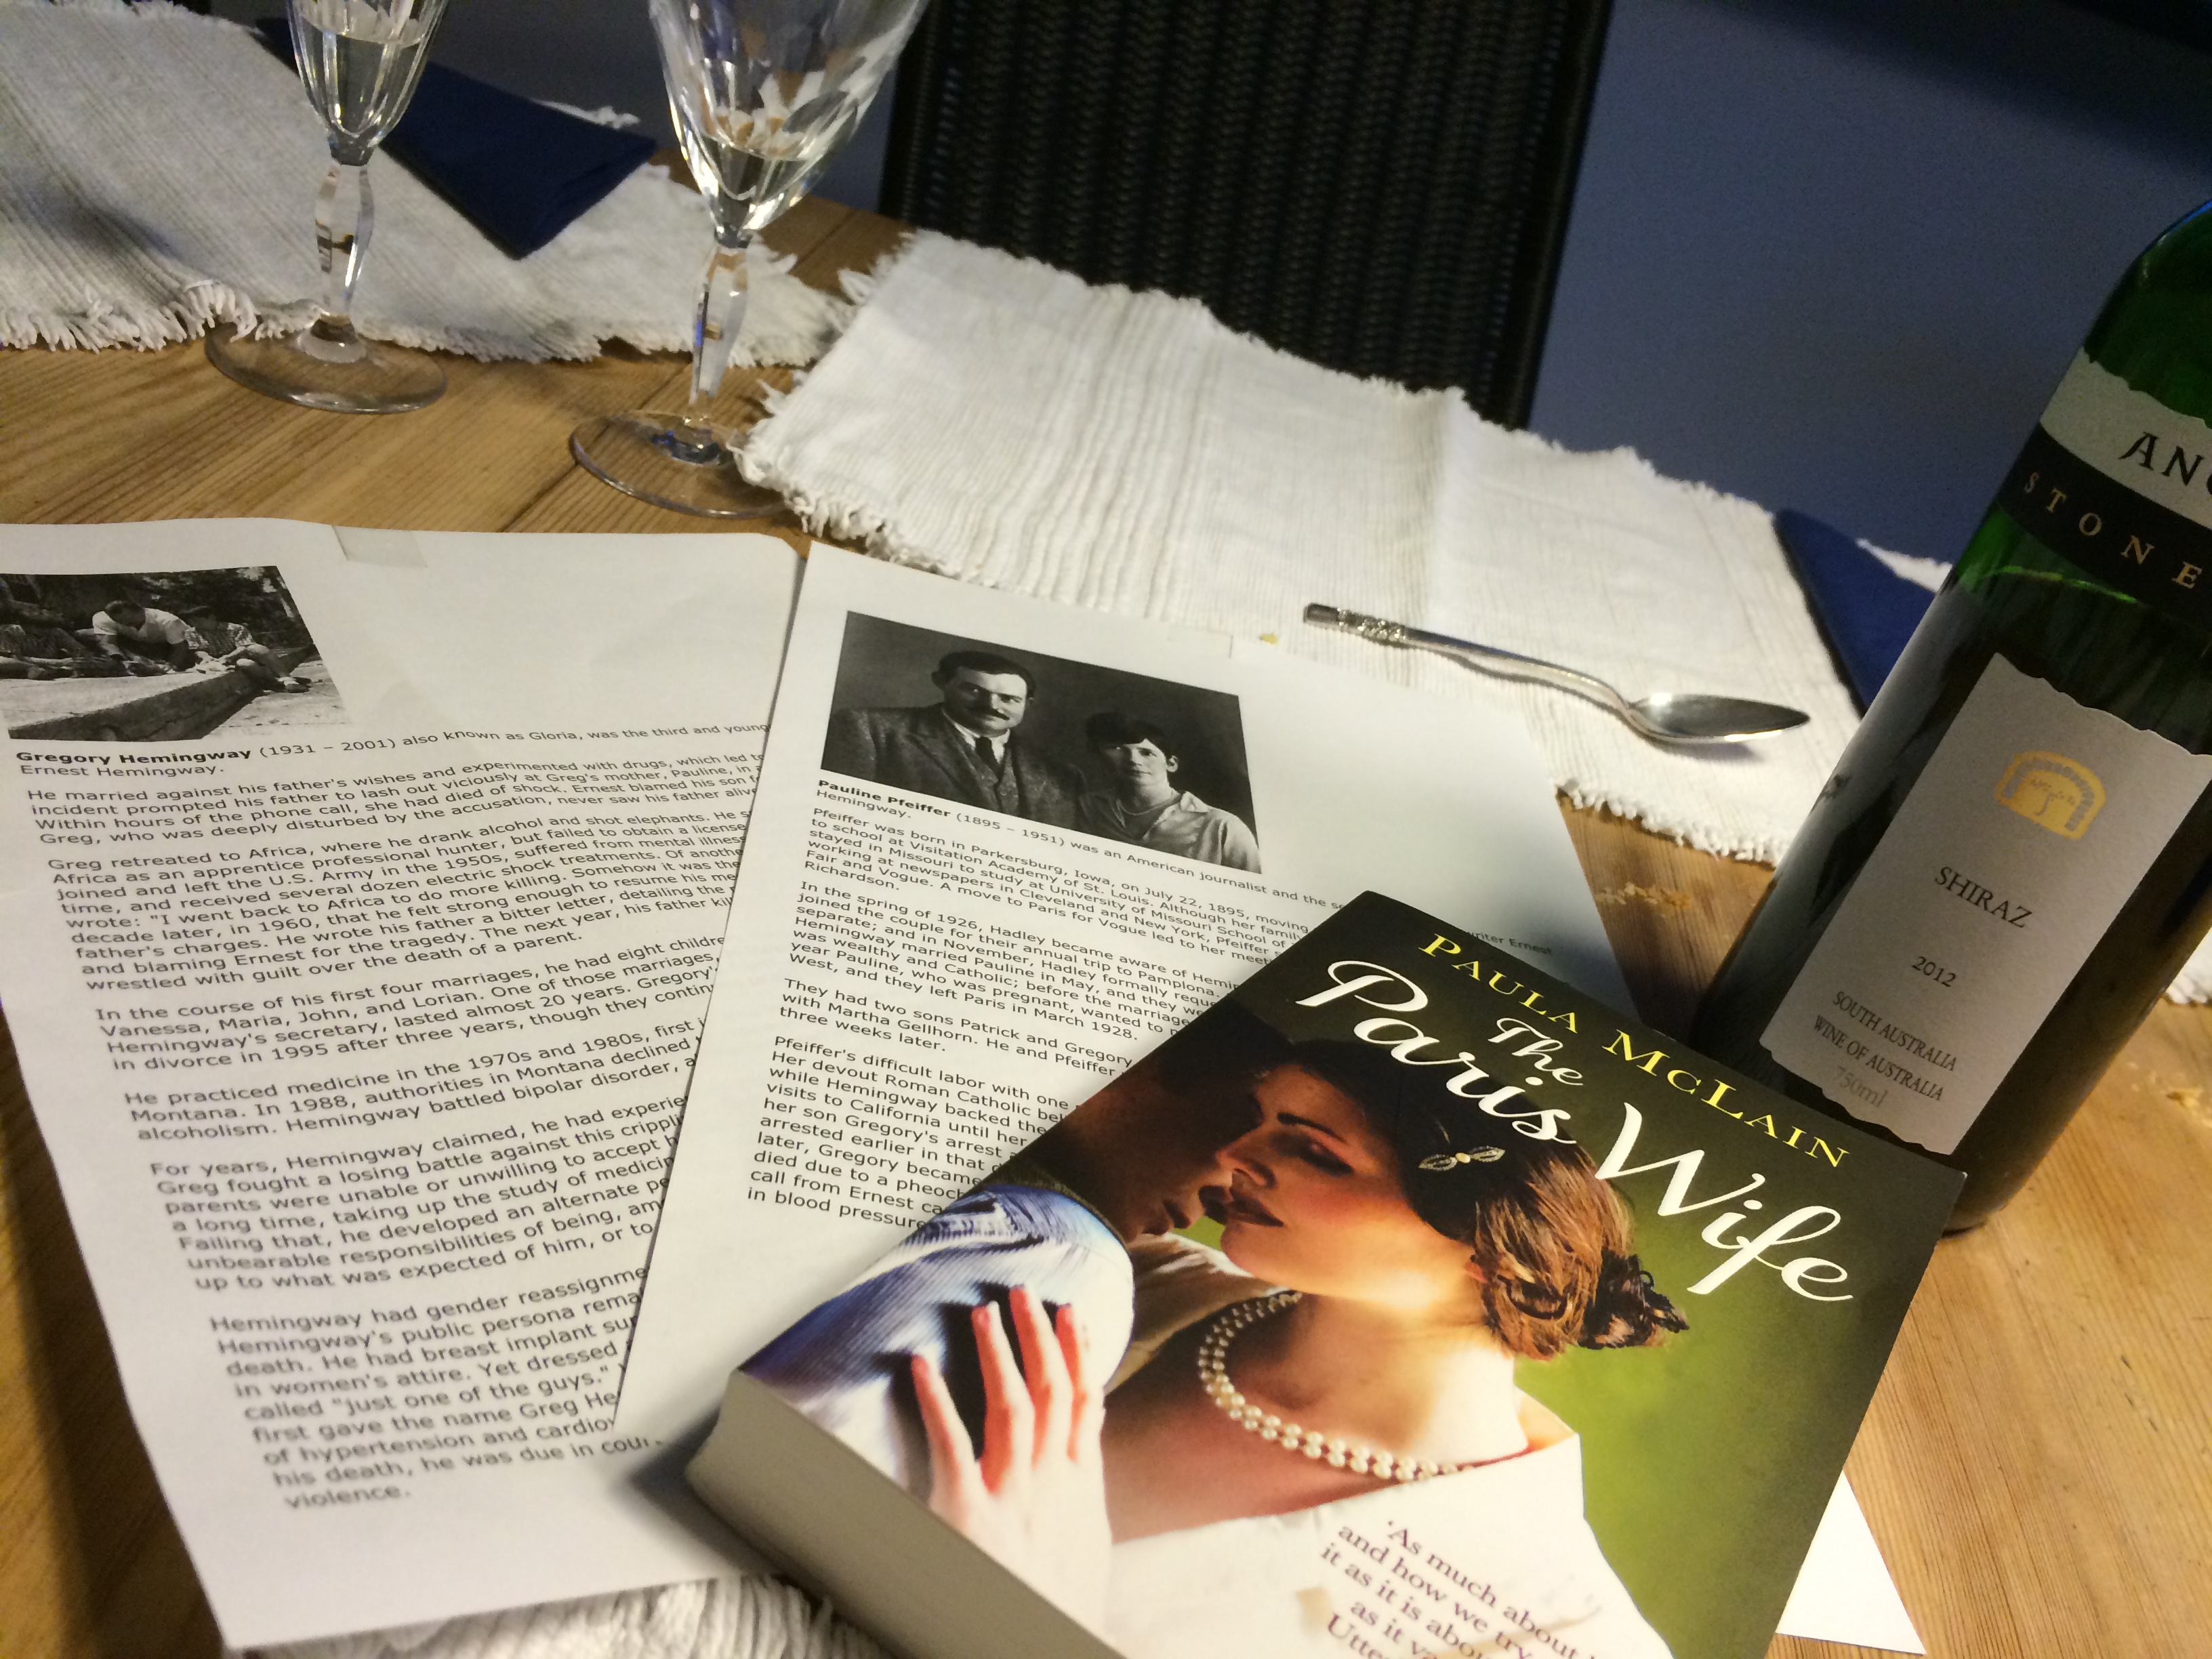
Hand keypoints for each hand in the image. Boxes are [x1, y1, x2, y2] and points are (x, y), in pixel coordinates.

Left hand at [912, 1286, 1111, 1631]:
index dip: (1079, 1352)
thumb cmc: (1058, 1603)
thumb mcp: (1088, 1541)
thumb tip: (1092, 1428)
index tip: (1071, 1311)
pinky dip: (936, 1401)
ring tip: (983, 1312)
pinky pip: (951, 1444)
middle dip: (1040, 1338)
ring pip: (1012, 1406)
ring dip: (1000, 1355)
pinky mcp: (966, 1512)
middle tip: (1022, 1293)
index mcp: (1080, 1487)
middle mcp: (1050, 1483)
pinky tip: (920, 1366)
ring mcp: (1010, 1495)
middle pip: (1052, 1392)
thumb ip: (1086, 1483)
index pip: (1084, 1402)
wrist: (1035, 1646)